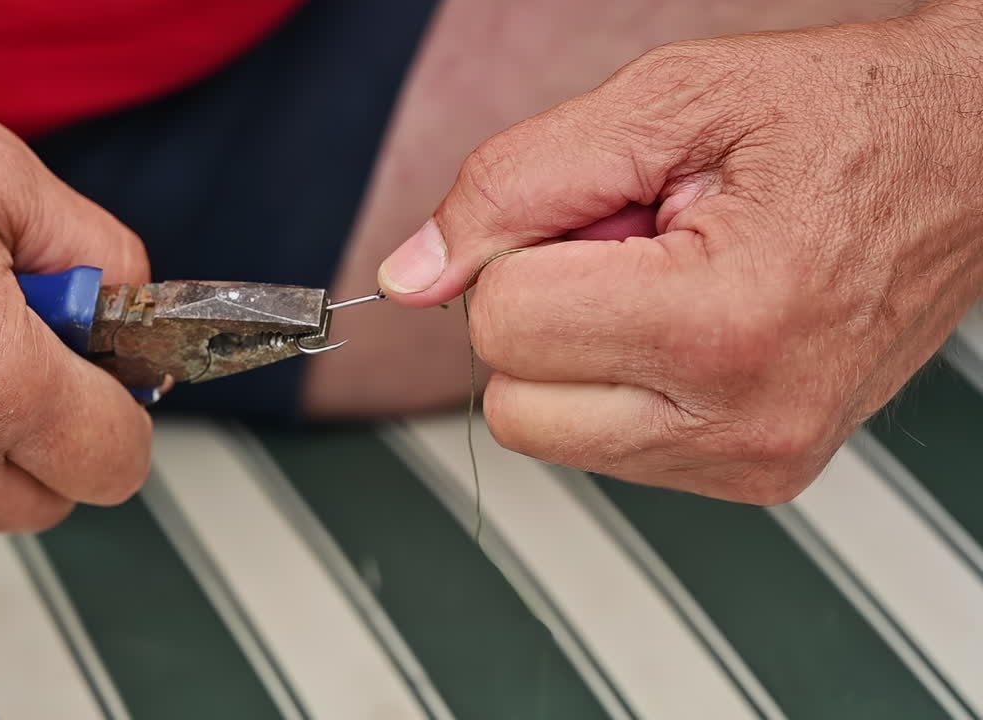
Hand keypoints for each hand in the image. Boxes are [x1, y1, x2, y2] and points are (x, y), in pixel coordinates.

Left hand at [378, 4, 982, 502]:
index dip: (518, 253)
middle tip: (624, 251)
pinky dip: (622, 384)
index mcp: (721, 320)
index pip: (504, 327)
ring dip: (580, 352)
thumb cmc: (841, 117)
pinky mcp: (761, 475)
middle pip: (515, 404)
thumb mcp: (666, 102)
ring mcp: (757, 458)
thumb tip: (411, 272)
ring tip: (670, 280)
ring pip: (553, 435)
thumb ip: (514, 184)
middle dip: (540, 315)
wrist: (966, 158)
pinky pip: (610, 447)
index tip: (585, 217)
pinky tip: (690, 322)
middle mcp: (744, 416)